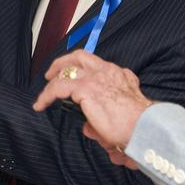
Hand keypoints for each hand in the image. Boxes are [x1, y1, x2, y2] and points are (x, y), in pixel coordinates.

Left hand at [32, 51, 152, 165]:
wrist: (144, 127)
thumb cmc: (139, 125)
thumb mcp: (124, 117)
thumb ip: (107, 117)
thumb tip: (89, 128)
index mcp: (120, 75)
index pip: (99, 65)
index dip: (84, 70)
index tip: (78, 79)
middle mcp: (107, 71)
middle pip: (81, 57)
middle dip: (64, 62)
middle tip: (52, 73)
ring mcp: (95, 78)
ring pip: (67, 70)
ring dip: (52, 81)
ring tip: (43, 94)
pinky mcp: (85, 88)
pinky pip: (58, 88)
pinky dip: (46, 95)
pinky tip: (40, 105)